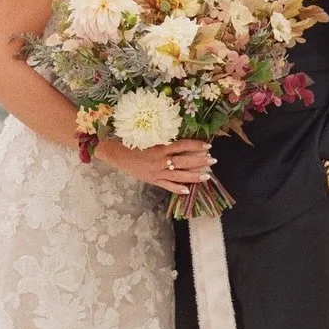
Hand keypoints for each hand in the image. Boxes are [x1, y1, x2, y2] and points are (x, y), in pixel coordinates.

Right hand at [96, 138, 213, 195]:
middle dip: (200, 161)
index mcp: (160, 147)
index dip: (196, 146)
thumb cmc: (131, 141)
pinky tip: (187, 191)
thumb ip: (163, 139)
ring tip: (207, 176)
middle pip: (184, 161)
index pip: (182, 145)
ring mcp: (157, 172)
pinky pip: (166, 185)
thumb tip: (179, 139)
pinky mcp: (152, 180)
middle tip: (213, 161)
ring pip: (179, 175)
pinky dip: (177, 189)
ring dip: (194, 176)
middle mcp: (160, 160)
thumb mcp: (148, 137)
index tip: (208, 146)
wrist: (115, 153)